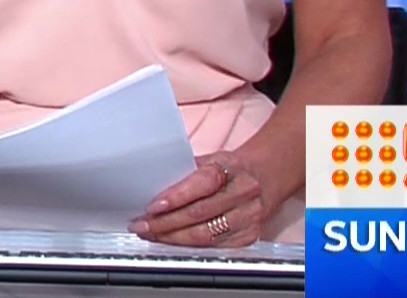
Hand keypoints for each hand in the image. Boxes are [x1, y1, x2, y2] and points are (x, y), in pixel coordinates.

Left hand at [132, 151, 267, 246]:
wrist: (264, 177)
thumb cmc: (230, 168)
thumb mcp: (210, 160)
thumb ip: (184, 173)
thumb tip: (150, 188)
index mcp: (231, 168)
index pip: (202, 184)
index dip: (176, 197)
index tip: (152, 206)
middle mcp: (244, 192)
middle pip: (200, 214)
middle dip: (166, 223)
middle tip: (142, 226)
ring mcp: (249, 217)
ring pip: (206, 235)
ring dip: (173, 237)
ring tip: (151, 235)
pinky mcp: (248, 236)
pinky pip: (214, 246)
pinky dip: (189, 245)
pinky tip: (172, 241)